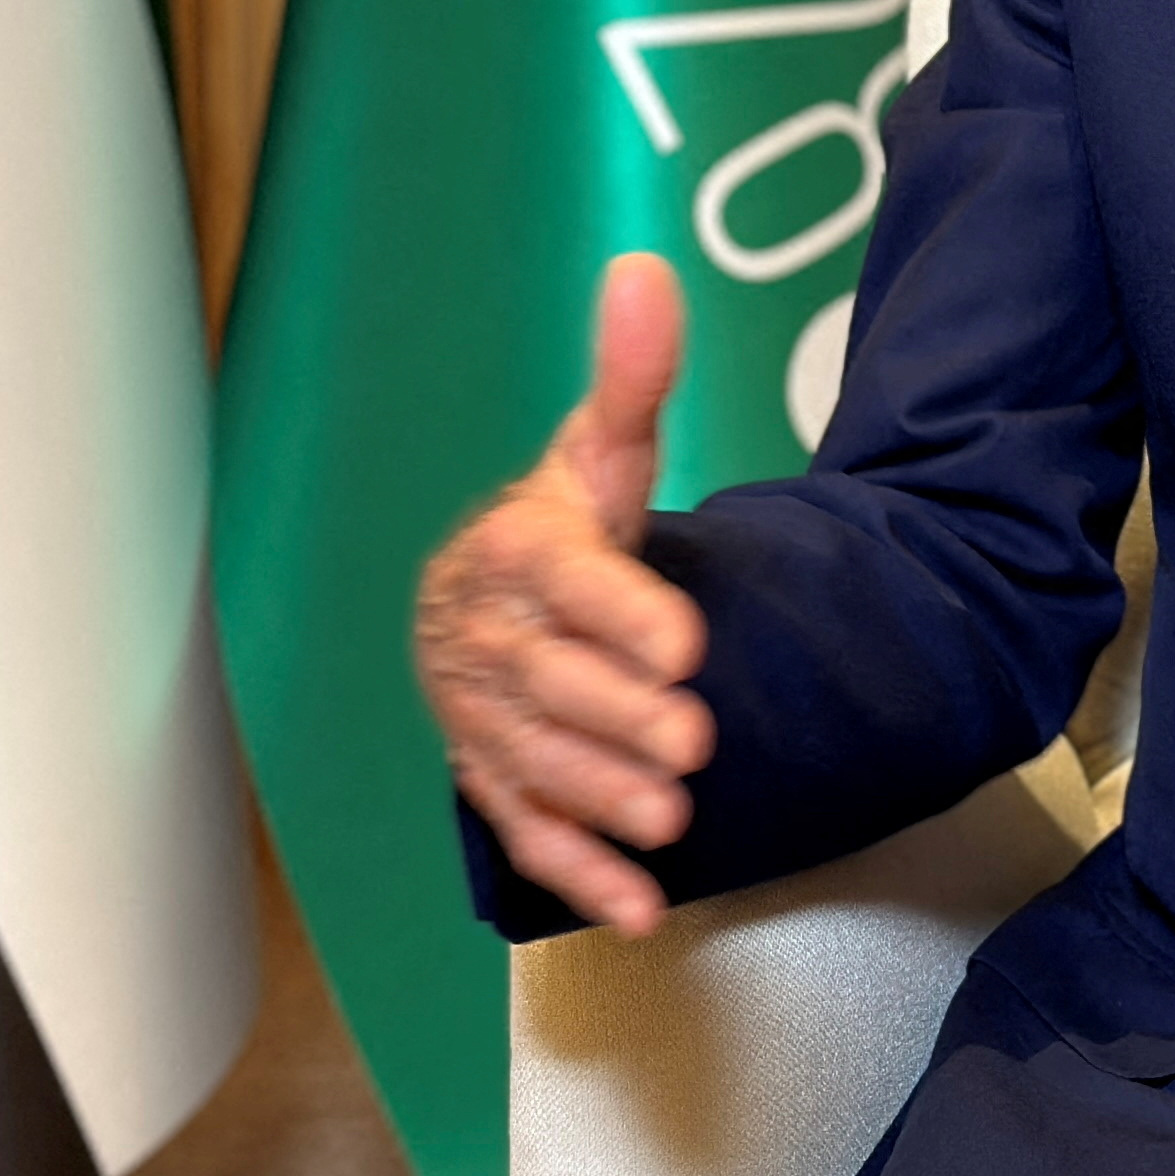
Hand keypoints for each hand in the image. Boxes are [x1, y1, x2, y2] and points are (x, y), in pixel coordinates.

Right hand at [415, 253, 713, 934]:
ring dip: (598, 797)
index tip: (685, 641)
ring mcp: (480, 719)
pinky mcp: (491, 781)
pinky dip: (579, 874)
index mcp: (509, 552)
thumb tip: (646, 270)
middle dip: (616, 716)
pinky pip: (525, 832)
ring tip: (672, 819)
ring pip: (532, 762)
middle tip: (694, 741)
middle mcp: (482, 638)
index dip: (618, 610)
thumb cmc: (562, 530)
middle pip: (545, 683)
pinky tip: (641, 905)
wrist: (491, 604)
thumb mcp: (598, 455)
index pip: (555, 577)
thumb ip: (631, 377)